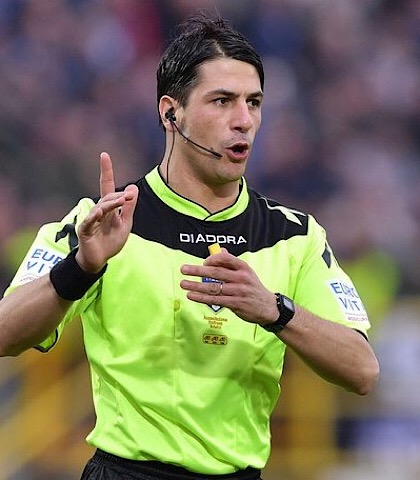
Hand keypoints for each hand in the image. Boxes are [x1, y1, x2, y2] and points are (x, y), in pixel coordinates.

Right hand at [76, 152, 137, 272]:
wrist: (99, 260)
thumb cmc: (111, 241)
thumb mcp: (125, 223)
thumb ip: (129, 207)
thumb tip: (133, 188)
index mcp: (109, 208)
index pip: (107, 186)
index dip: (106, 171)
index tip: (104, 155)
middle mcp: (98, 211)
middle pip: (107, 197)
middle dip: (118, 196)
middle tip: (128, 198)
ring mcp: (90, 220)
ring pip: (100, 207)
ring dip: (111, 203)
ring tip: (120, 201)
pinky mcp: (85, 231)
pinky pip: (89, 222)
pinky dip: (94, 217)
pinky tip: (99, 212)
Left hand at [180, 249, 277, 325]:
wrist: (268, 307)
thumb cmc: (253, 287)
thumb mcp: (246, 272)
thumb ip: (231, 262)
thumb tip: (218, 251)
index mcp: (243, 267)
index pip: (225, 259)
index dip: (211, 259)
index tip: (202, 262)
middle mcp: (241, 278)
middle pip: (216, 273)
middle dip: (197, 271)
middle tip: (184, 269)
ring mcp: (238, 292)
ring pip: (213, 288)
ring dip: (196, 286)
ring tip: (184, 284)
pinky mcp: (236, 304)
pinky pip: (215, 300)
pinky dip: (202, 298)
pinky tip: (192, 296)